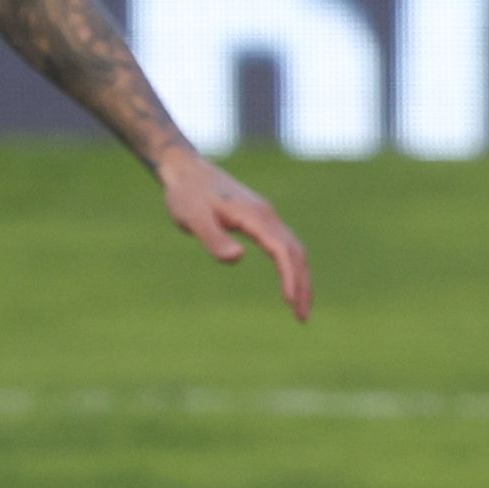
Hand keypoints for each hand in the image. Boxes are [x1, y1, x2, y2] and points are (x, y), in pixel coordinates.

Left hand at [157, 147, 312, 320]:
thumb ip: (213, 238)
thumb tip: (238, 258)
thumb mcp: (193, 218)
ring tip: (299, 308)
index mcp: (254, 215)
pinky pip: (285, 245)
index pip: (282, 249)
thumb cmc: (186, 194)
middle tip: (302, 318)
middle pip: (296, 252)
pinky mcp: (260, 218)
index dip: (289, 276)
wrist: (185, 169)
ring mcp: (266, 215)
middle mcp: (266, 214)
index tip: (289, 301)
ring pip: (294, 249)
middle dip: (303, 284)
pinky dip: (292, 265)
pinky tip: (288, 280)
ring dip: (301, 277)